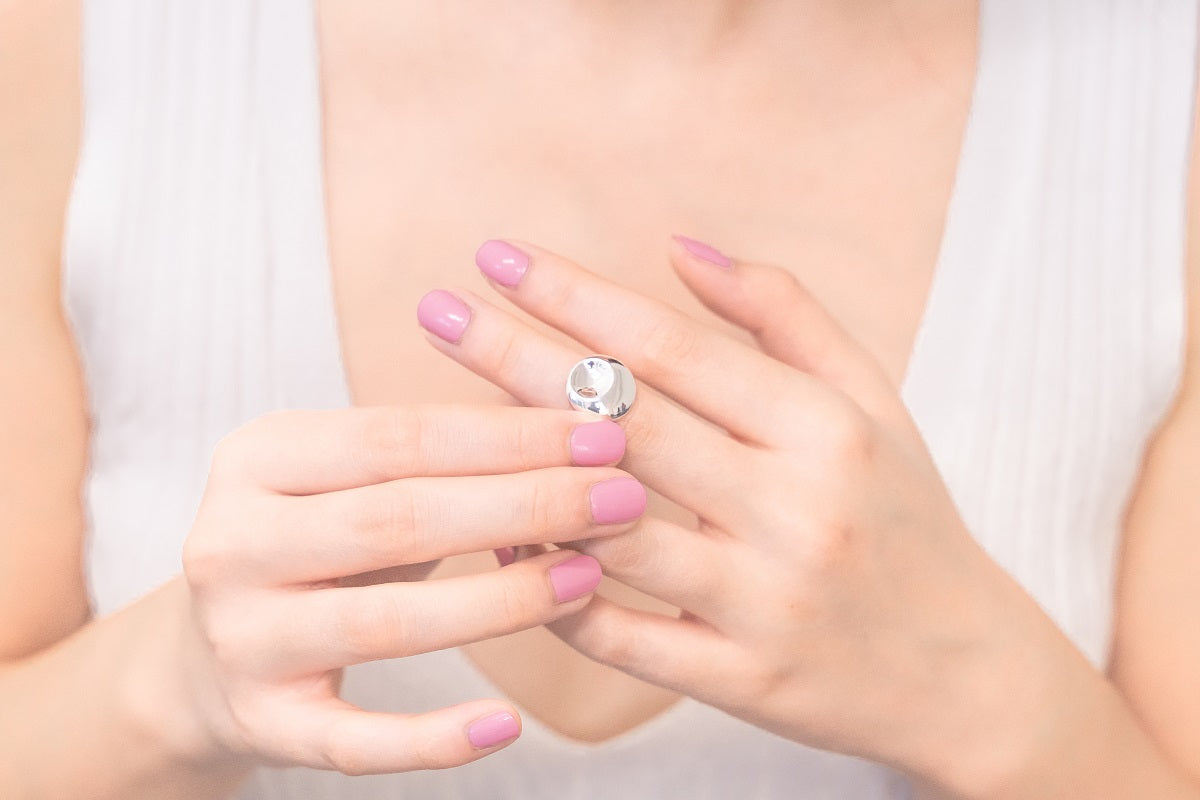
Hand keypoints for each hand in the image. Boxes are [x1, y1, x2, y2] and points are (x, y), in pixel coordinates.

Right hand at [175, 405, 644, 774]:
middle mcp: (234, 543)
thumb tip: (580, 428)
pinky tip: (507, 724)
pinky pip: (356, 740)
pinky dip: (433, 737)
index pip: (401, 438)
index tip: (603, 432)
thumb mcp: (352, 481)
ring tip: (589, 577)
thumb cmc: (316, 542)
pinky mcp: (265, 721)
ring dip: (502, 601)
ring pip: (388, 624)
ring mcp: (244, 638)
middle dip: (526, 506)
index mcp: (259, 457)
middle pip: (400, 520)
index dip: (509, 436)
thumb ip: (444, 458)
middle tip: (621, 497)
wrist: (205, 651)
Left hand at [416, 239, 1087, 795]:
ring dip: (519, 475)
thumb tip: (681, 245)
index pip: (673, 348)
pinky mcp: (742, 680)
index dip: (577, 296)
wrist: (968, 671)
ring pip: (609, 532)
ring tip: (438, 426)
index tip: (500, 256)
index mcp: (826, 429)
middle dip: (516, 361)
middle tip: (435, 312)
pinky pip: (620, 635)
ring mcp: (766, 602)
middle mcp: (797, 509)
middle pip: (626, 424)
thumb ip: (784, 316)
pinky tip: (503, 541)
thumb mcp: (872, 403)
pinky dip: (551, 587)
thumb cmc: (906, 519)